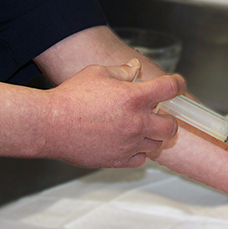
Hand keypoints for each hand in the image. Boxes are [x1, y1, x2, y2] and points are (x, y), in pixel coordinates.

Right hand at [43, 59, 186, 168]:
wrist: (50, 125)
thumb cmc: (71, 97)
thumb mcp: (97, 73)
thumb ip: (122, 71)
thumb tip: (135, 68)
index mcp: (134, 97)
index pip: (171, 88)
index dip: (177, 84)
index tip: (176, 84)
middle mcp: (136, 122)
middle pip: (172, 126)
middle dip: (167, 118)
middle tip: (156, 114)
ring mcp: (129, 144)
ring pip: (157, 144)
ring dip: (152, 135)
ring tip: (138, 128)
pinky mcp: (118, 160)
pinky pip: (141, 159)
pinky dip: (138, 152)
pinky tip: (127, 142)